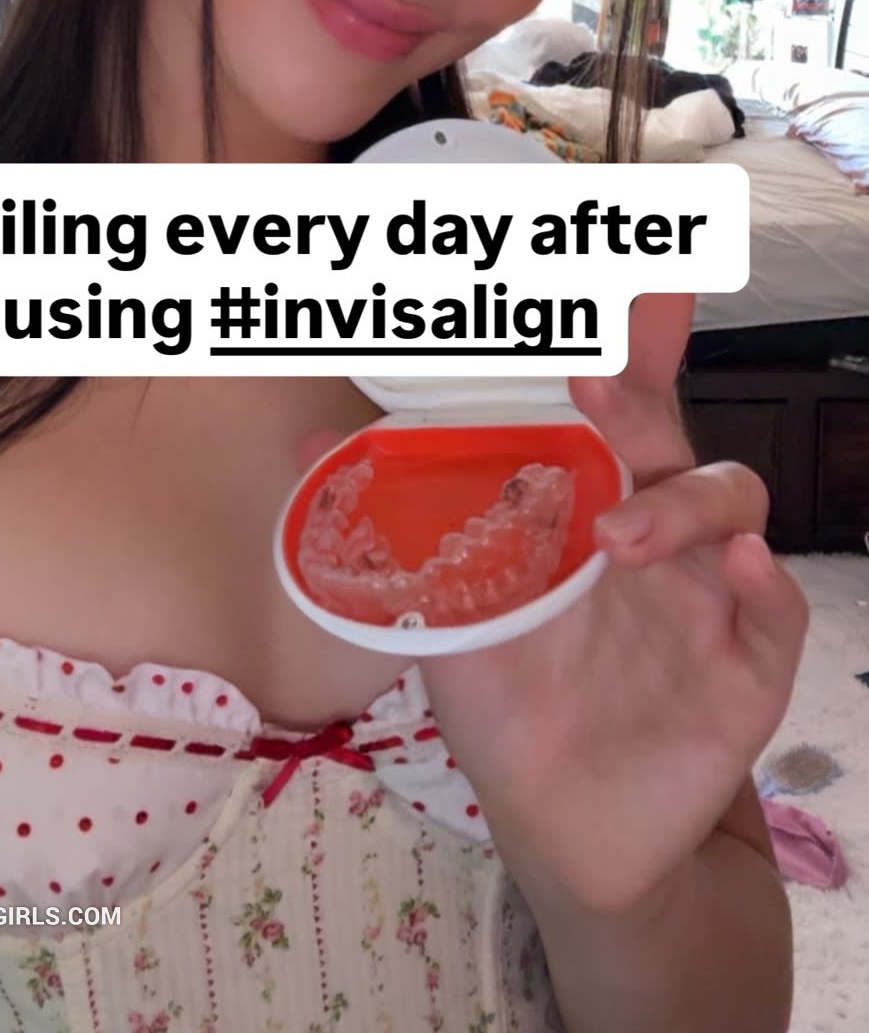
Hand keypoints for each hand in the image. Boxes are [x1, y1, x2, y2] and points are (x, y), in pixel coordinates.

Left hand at [418, 292, 809, 917]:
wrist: (564, 823)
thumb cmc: (513, 694)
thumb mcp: (447, 612)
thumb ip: (396, 531)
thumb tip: (309, 452)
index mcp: (590, 496)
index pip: (613, 397)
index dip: (627, 329)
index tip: (629, 261)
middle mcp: (657, 523)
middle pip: (666, 429)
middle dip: (636, 388)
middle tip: (588, 371)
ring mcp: (709, 591)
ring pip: (732, 504)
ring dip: (682, 501)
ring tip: (620, 536)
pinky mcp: (746, 666)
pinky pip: (776, 611)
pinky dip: (765, 584)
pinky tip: (737, 568)